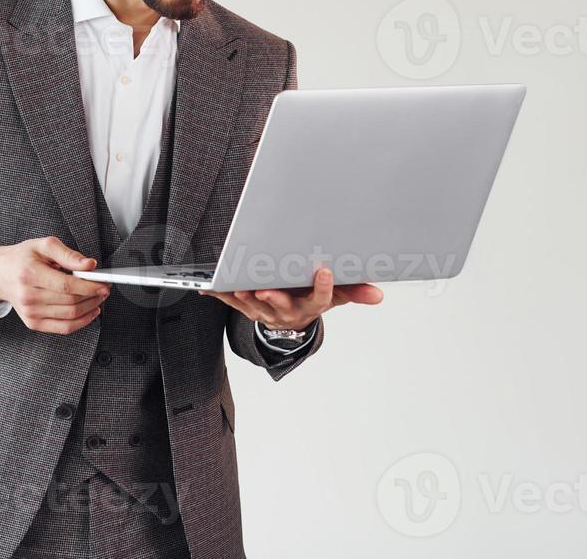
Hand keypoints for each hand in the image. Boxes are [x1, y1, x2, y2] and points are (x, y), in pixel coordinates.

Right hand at [0, 236, 110, 334]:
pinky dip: (82, 322)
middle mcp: (28, 296)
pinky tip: (90, 312)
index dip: (89, 286)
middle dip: (93, 296)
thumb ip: (68, 254)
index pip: (66, 286)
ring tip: (98, 298)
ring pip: (70, 316)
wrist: (0, 274)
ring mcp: (30, 312)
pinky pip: (63, 328)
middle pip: (70, 302)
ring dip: (90, 308)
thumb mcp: (43, 245)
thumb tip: (89, 265)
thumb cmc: (23, 258)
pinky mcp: (33, 323)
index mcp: (30, 274)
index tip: (103, 283)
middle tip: (104, 288)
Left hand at [198, 269, 382, 330]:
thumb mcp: (337, 296)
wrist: (291, 316)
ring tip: (238, 286)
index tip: (325, 271)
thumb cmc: (311, 298)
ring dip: (245, 297)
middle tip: (267, 289)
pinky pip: (232, 301)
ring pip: (254, 306)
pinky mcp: (248, 306)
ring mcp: (265, 311)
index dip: (323, 287)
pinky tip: (207, 288)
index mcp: (310, 305)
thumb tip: (379, 294)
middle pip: (282, 306)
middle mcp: (287, 311)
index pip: (321, 299)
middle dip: (274, 298)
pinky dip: (219, 294)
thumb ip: (355, 292)